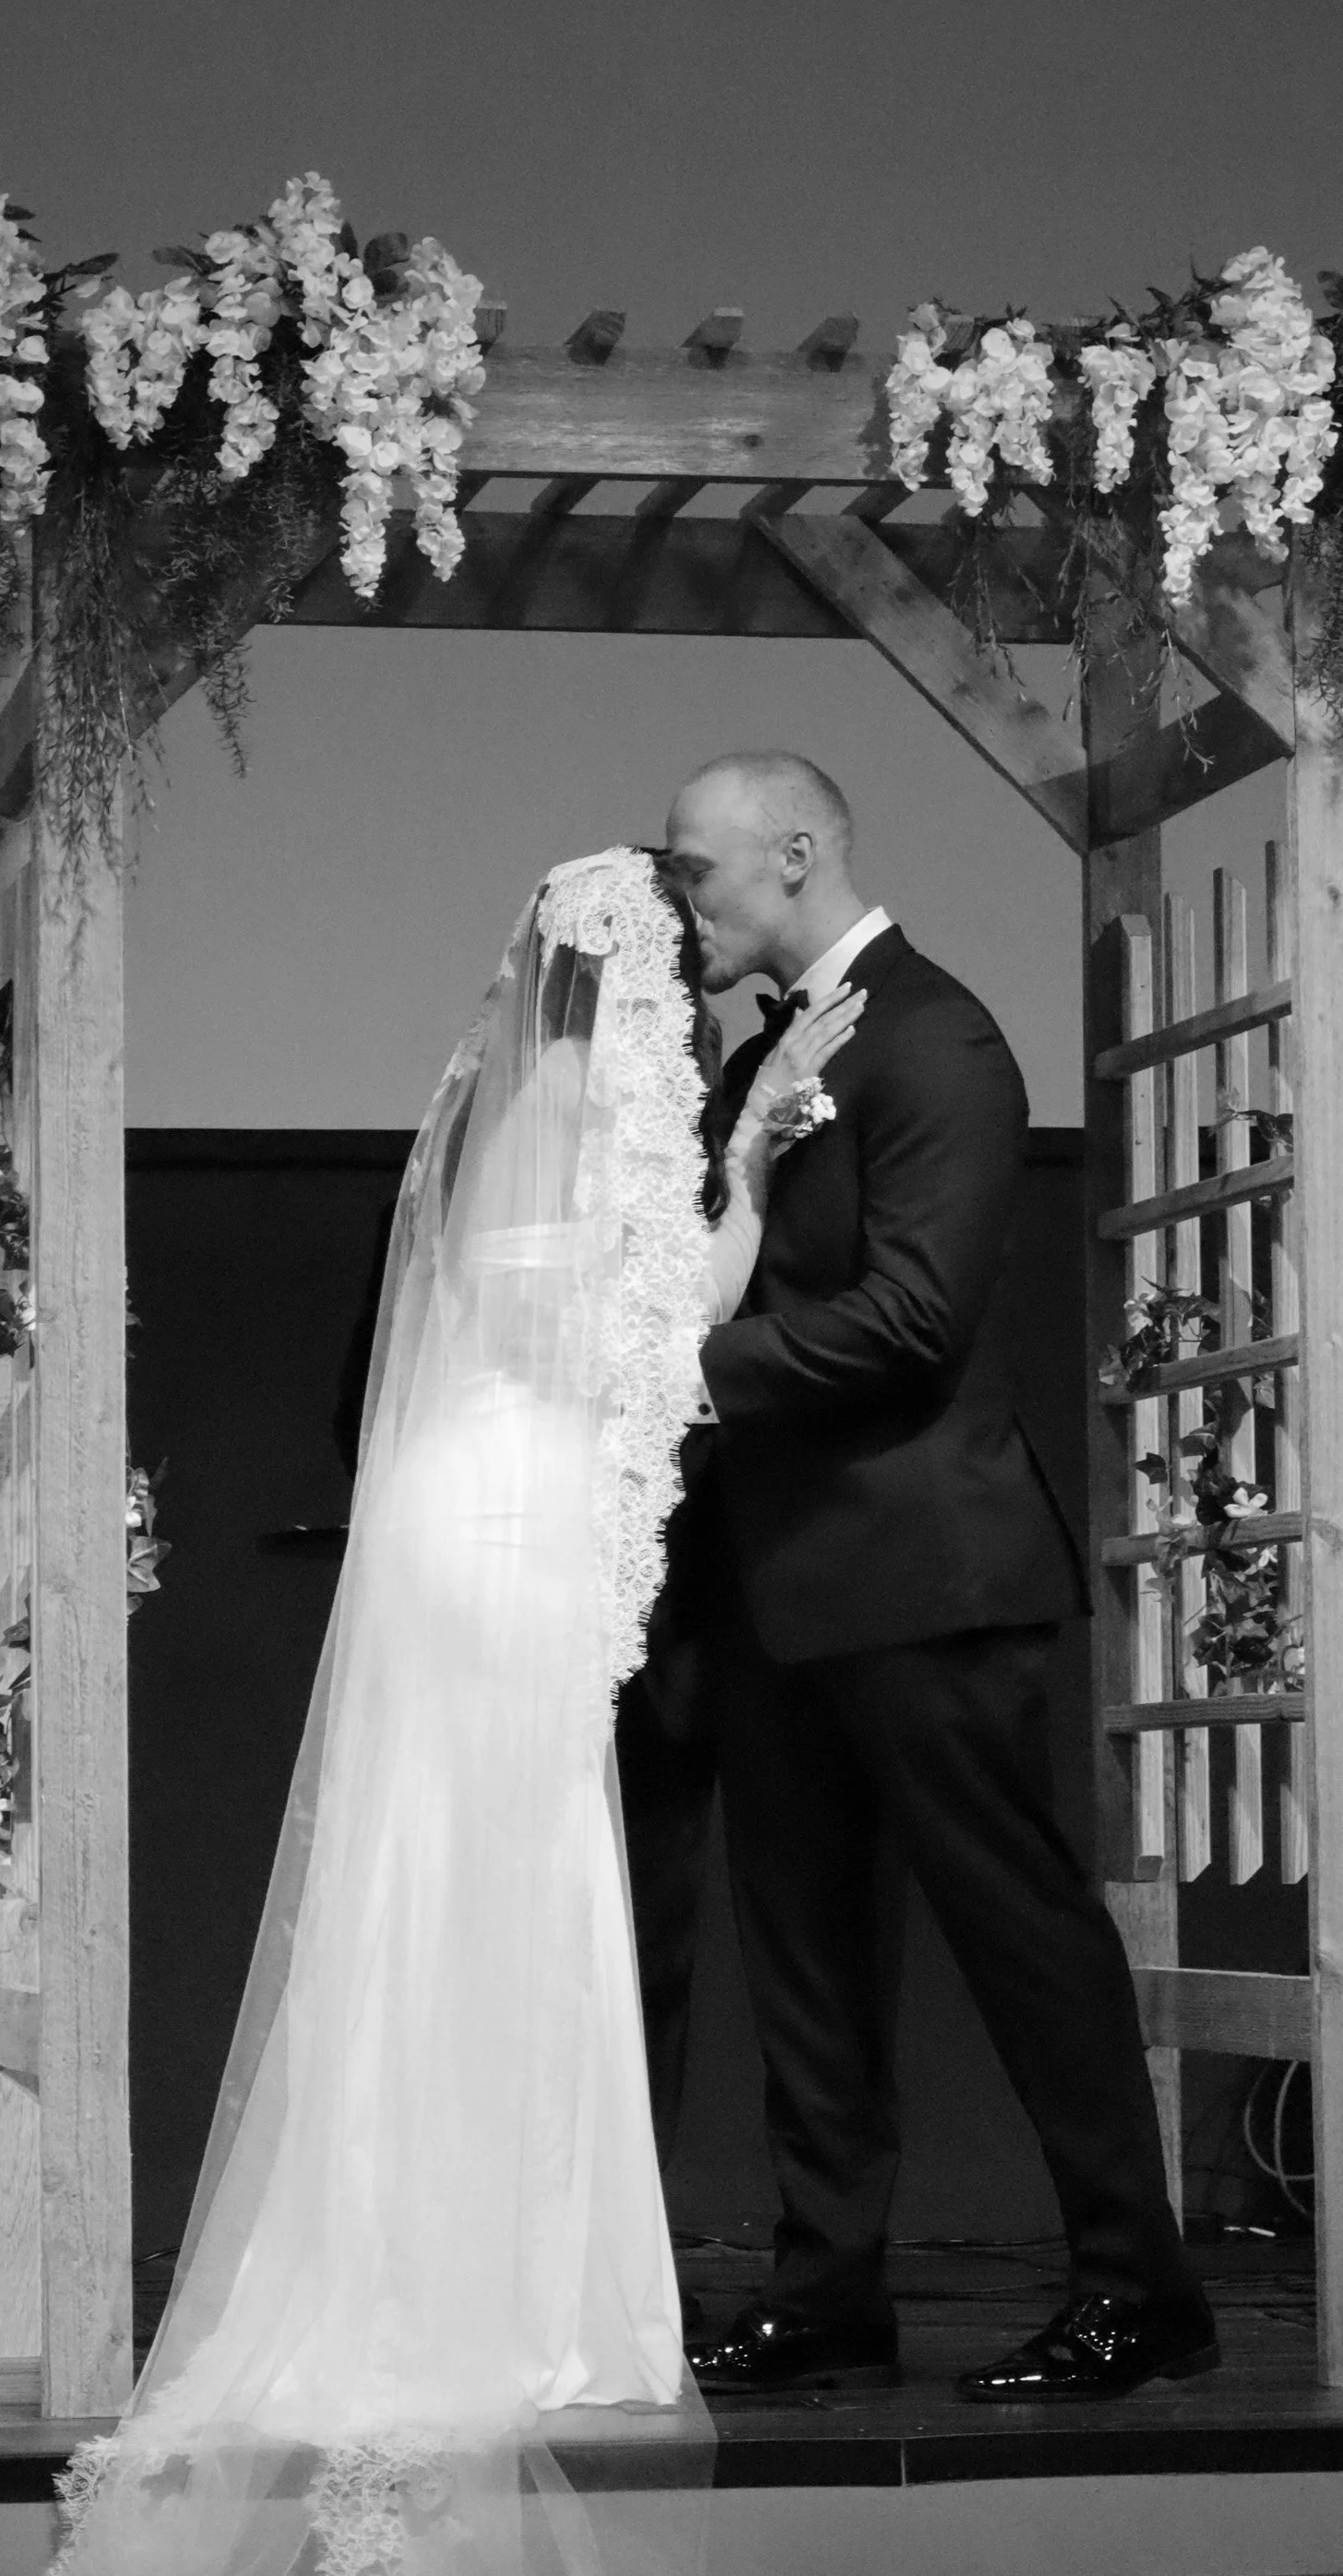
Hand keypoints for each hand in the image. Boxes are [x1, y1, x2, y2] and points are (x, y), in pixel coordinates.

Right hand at [749, 984, 865, 1112]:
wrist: (762, 1106)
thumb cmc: (768, 1081)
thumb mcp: (775, 1052)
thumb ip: (790, 1032)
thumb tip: (800, 1012)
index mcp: (787, 1037)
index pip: (811, 1012)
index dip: (829, 999)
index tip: (846, 987)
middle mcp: (795, 1043)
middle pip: (823, 1020)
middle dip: (843, 1004)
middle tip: (861, 992)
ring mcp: (803, 1057)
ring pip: (827, 1032)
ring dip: (845, 1018)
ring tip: (860, 1006)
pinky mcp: (809, 1072)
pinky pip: (826, 1052)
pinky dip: (839, 1040)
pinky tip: (852, 1030)